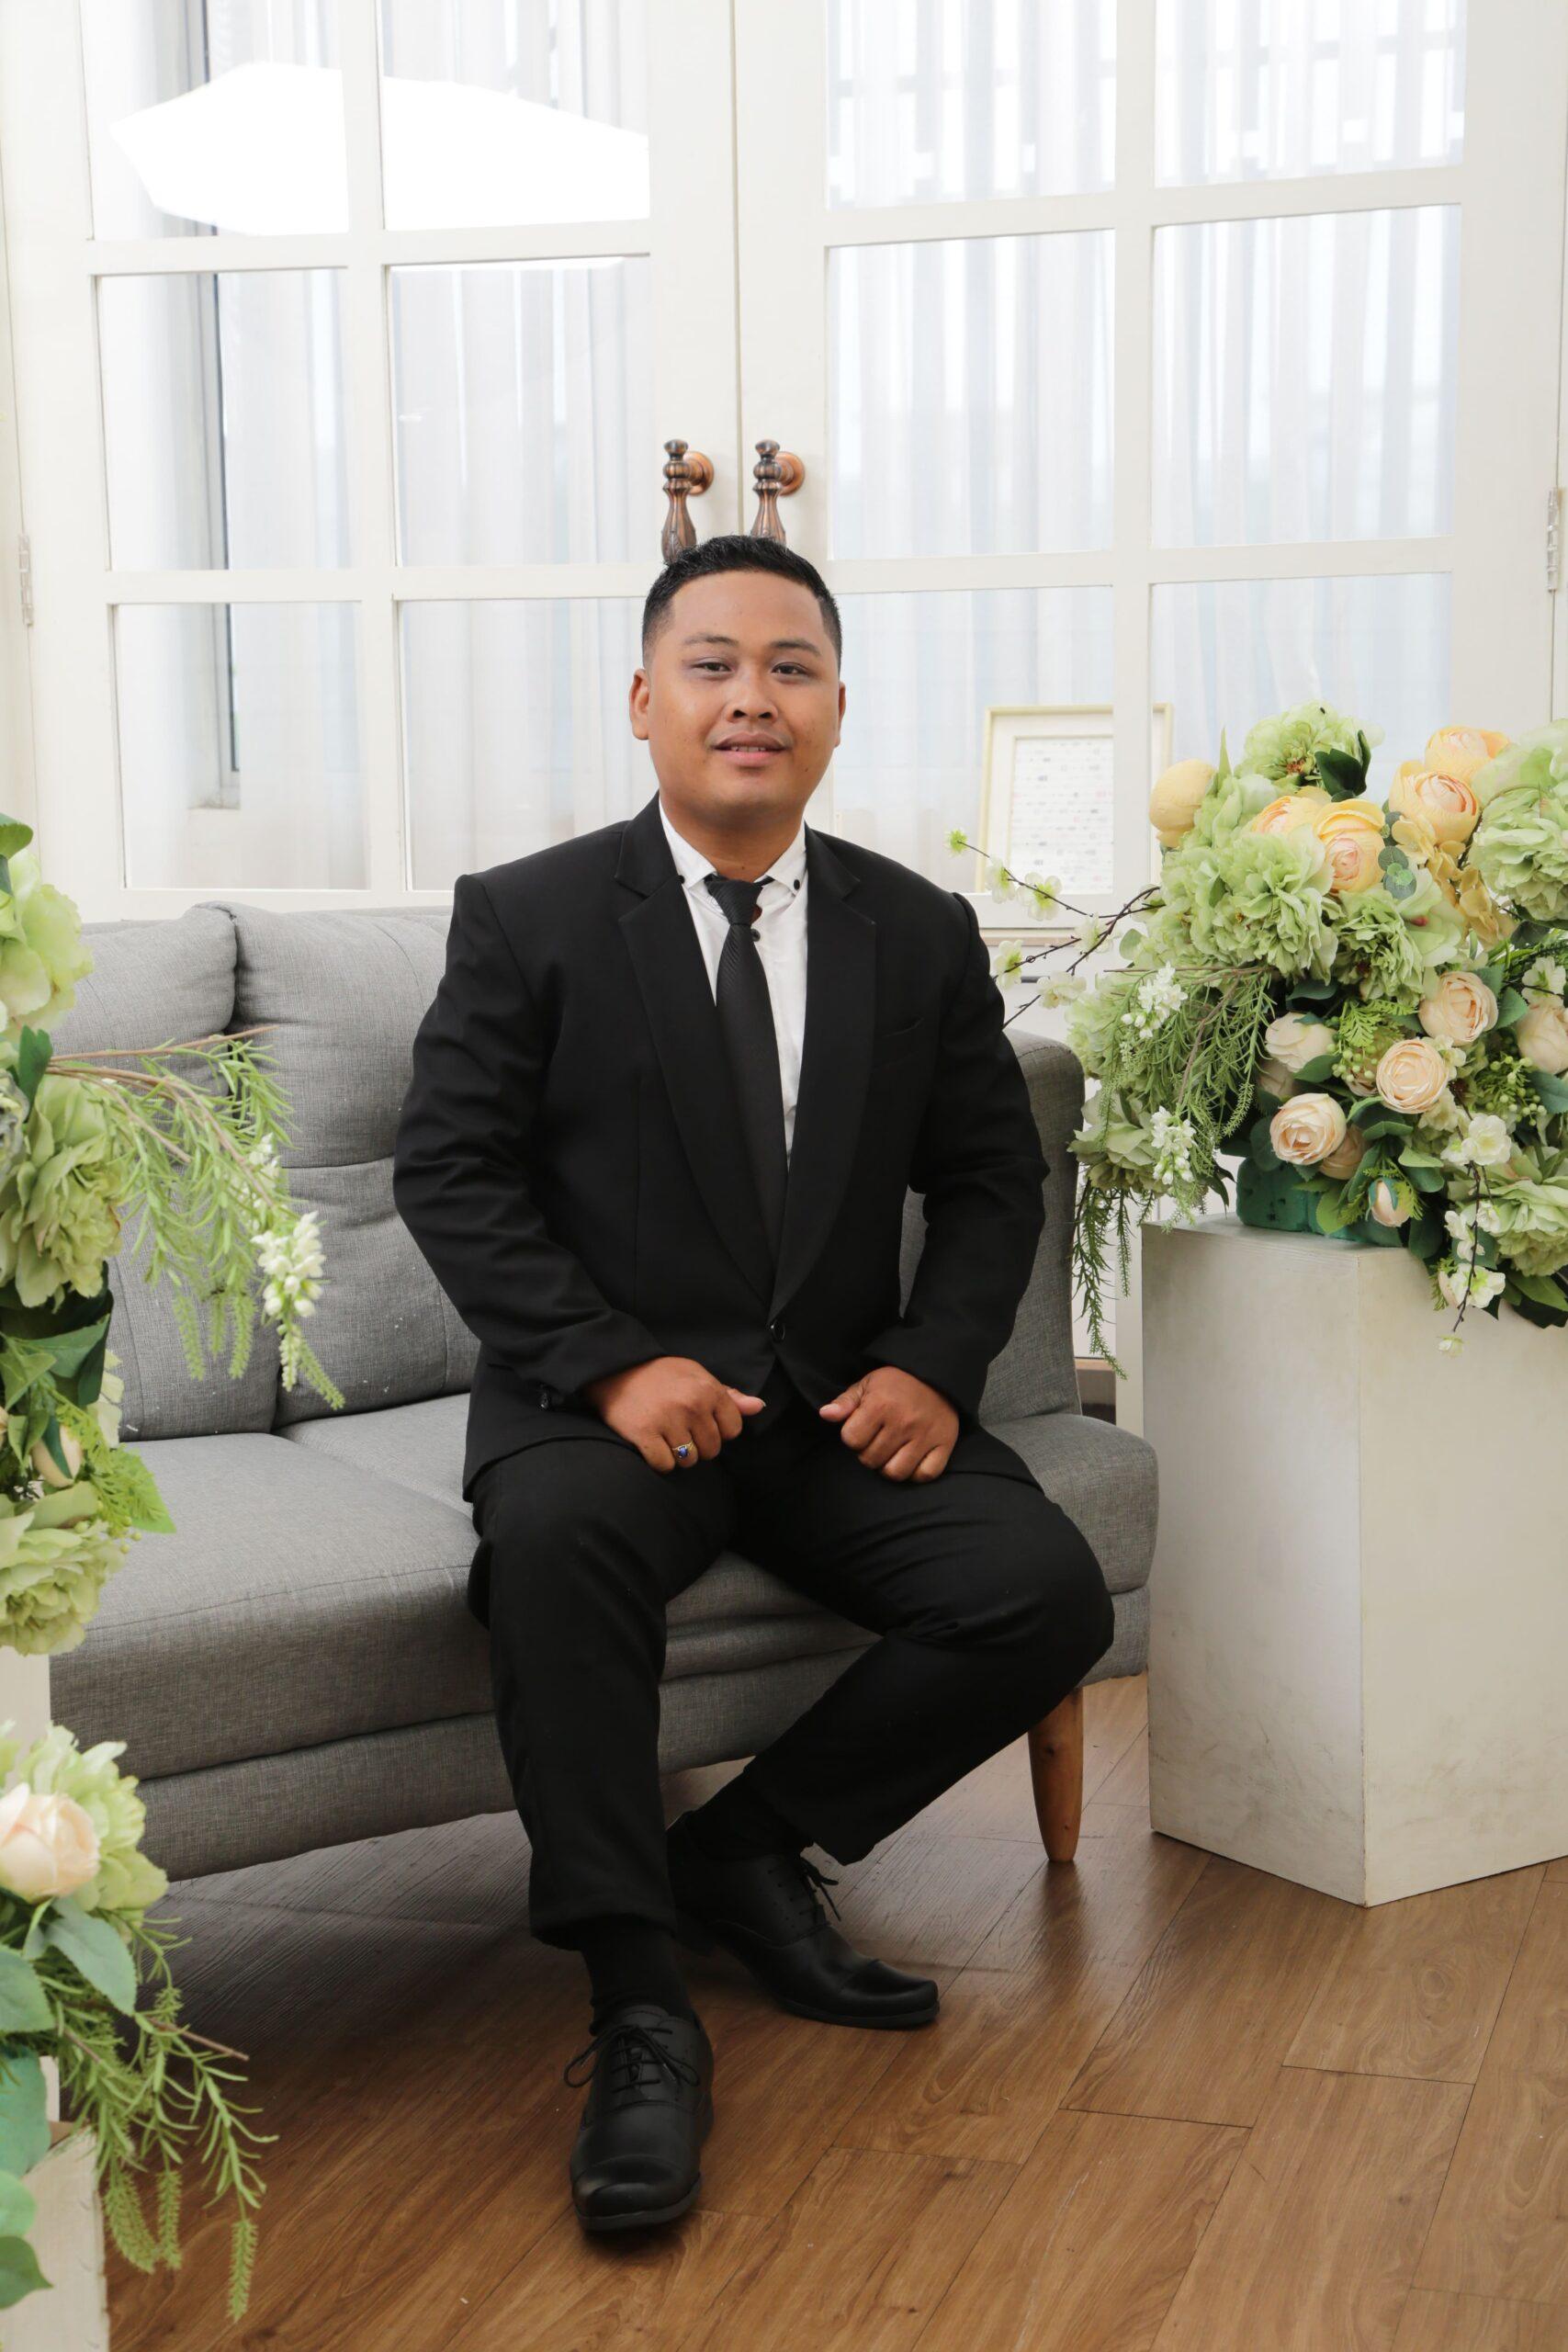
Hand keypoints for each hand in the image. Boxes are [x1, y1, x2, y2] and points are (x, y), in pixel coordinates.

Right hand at [581, 1356, 765, 1473]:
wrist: (615, 1368)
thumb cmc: (660, 1374)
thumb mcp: (697, 1375)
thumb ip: (728, 1395)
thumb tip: (759, 1407)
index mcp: (708, 1389)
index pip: (733, 1430)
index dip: (718, 1430)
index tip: (701, 1422)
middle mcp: (692, 1405)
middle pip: (712, 1450)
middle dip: (699, 1445)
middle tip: (680, 1429)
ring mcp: (668, 1421)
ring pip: (689, 1461)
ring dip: (679, 1455)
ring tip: (666, 1436)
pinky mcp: (645, 1435)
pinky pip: (665, 1466)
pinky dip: (659, 1461)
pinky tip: (652, 1443)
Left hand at [817, 1366, 958, 1481]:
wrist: (936, 1375)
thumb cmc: (896, 1383)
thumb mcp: (867, 1384)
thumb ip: (845, 1402)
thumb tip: (825, 1414)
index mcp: (881, 1405)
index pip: (852, 1440)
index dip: (852, 1436)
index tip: (862, 1428)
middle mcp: (903, 1422)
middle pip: (871, 1460)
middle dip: (868, 1452)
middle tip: (877, 1439)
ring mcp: (925, 1435)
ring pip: (895, 1473)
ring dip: (889, 1466)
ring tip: (891, 1451)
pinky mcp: (944, 1444)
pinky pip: (925, 1475)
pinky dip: (916, 1472)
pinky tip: (911, 1458)